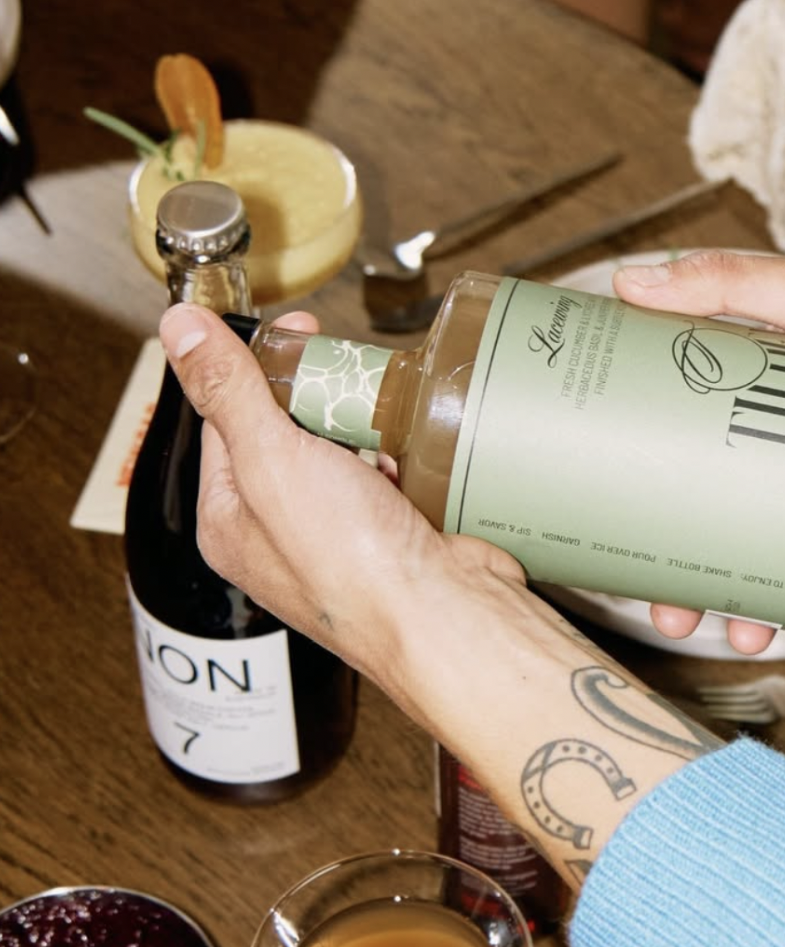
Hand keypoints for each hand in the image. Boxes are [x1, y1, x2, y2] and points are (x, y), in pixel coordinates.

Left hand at [158, 304, 523, 705]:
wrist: (442, 615)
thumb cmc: (352, 564)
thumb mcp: (271, 458)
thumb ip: (228, 389)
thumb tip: (179, 330)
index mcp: (230, 520)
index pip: (225, 421)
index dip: (254, 368)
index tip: (294, 332)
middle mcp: (279, 533)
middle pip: (286, 433)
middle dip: (315, 397)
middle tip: (341, 368)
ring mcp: (339, 537)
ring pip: (341, 453)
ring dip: (361, 427)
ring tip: (376, 416)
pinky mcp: (393, 536)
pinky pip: (389, 477)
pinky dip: (399, 458)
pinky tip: (406, 455)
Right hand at [612, 209, 784, 652]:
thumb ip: (725, 284)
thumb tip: (630, 284)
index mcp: (754, 389)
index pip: (681, 449)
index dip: (647, 495)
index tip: (618, 533)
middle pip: (722, 518)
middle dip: (693, 574)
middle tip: (671, 610)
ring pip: (778, 553)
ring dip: (752, 601)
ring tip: (742, 632)